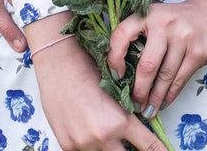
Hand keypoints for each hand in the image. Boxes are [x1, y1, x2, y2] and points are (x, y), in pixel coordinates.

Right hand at [29, 31, 167, 150]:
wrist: (59, 63)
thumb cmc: (89, 68)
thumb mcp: (116, 90)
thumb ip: (127, 113)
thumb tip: (139, 124)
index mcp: (120, 121)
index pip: (148, 146)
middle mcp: (103, 137)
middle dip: (131, 149)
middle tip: (132, 140)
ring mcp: (83, 144)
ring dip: (111, 146)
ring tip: (107, 128)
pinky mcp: (68, 145)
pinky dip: (91, 145)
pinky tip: (89, 129)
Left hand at [107, 0, 206, 116]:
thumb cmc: (181, 18)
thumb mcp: (159, 17)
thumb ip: (143, 37)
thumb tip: (124, 73)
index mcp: (149, 13)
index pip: (122, 35)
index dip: (114, 58)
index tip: (116, 76)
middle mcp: (165, 23)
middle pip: (147, 65)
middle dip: (139, 90)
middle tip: (134, 104)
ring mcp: (184, 37)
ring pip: (165, 76)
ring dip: (155, 98)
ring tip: (148, 110)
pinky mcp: (198, 51)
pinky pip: (180, 79)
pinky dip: (170, 94)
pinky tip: (164, 102)